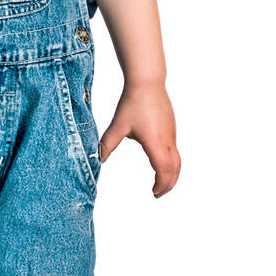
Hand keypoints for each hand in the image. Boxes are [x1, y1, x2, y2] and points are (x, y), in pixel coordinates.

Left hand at [99, 81, 180, 196]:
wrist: (147, 82)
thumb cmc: (132, 103)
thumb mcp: (117, 126)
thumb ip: (107, 144)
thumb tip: (97, 159)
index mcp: (155, 143)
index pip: (164, 171)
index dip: (161, 185)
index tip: (153, 193)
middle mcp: (167, 140)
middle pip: (175, 169)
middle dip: (168, 184)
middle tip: (157, 193)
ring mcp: (171, 134)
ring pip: (177, 160)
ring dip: (171, 174)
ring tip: (161, 182)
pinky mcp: (171, 128)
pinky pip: (175, 151)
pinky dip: (171, 163)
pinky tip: (160, 163)